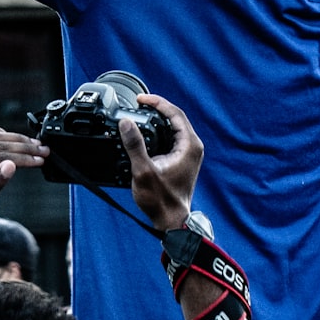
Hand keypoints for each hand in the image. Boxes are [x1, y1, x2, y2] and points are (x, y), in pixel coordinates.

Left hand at [0, 126, 48, 241]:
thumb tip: (11, 166)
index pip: (1, 156)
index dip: (25, 157)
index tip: (41, 159)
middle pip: (0, 142)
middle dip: (26, 145)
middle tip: (44, 149)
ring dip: (17, 138)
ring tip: (35, 144)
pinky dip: (1, 133)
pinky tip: (13, 138)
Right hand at [125, 94, 204, 231]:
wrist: (171, 220)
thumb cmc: (161, 201)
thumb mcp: (144, 171)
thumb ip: (135, 145)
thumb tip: (126, 123)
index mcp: (189, 145)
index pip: (175, 113)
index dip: (157, 102)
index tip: (141, 99)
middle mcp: (193, 147)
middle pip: (176, 117)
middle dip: (157, 108)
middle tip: (139, 104)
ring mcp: (189, 153)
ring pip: (174, 127)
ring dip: (158, 118)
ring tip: (141, 113)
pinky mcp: (183, 159)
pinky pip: (172, 137)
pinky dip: (159, 130)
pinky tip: (146, 131)